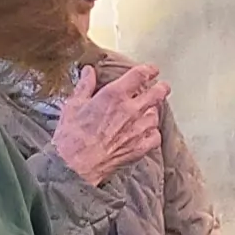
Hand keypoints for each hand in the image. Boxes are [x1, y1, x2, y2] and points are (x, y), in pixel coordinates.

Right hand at [52, 64, 167, 187]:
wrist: (76, 164)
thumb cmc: (72, 135)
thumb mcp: (74, 105)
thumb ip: (85, 86)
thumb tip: (89, 72)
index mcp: (115, 95)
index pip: (140, 75)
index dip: (149, 70)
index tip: (151, 70)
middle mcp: (131, 110)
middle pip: (157, 93)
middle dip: (161, 88)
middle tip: (162, 87)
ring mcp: (138, 129)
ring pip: (156, 115)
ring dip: (153, 112)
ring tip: (148, 112)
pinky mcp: (140, 147)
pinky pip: (156, 136)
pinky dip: (153, 133)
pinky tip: (147, 133)